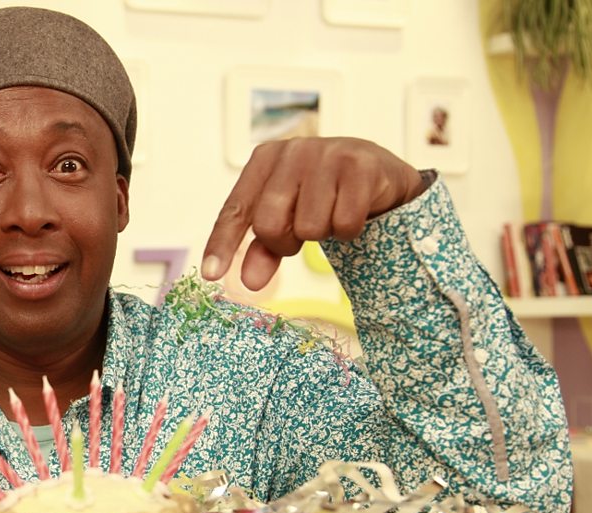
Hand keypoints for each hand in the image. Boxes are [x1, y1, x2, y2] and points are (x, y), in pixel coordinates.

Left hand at [200, 137, 424, 289]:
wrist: (380, 173)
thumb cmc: (324, 195)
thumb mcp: (288, 218)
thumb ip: (264, 249)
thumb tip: (249, 282)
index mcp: (265, 159)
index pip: (236, 209)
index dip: (222, 244)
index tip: (211, 274)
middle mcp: (292, 151)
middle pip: (269, 224)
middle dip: (285, 243)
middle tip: (302, 233)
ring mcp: (327, 154)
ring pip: (309, 228)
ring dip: (323, 234)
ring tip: (331, 214)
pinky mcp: (360, 166)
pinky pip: (343, 223)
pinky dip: (349, 230)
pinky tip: (354, 211)